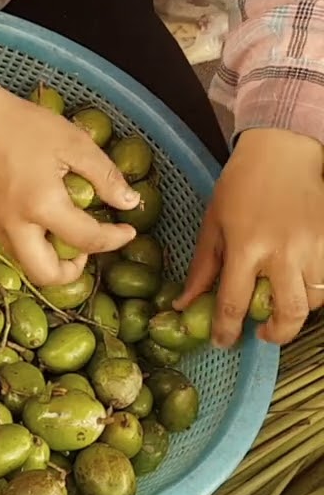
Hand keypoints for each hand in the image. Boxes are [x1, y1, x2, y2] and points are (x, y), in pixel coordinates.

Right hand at [0, 70, 139, 285]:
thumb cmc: (23, 124)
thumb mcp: (73, 142)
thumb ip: (105, 175)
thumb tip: (130, 203)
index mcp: (42, 206)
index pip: (87, 239)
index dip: (114, 240)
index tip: (127, 231)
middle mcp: (13, 225)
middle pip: (44, 274)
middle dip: (70, 272)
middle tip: (83, 252)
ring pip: (21, 257)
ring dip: (45, 253)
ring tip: (57, 226)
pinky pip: (2, 235)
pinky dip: (22, 231)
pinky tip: (25, 205)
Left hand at [175, 128, 323, 347]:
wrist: (283, 153)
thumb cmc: (241, 187)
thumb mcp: (212, 225)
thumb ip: (202, 269)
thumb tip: (182, 304)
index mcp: (246, 247)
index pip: (234, 303)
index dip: (226, 330)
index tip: (222, 341)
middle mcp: (284, 251)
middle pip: (287, 313)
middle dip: (274, 334)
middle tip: (260, 333)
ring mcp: (315, 246)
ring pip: (314, 301)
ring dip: (296, 312)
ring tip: (279, 307)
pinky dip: (316, 292)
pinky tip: (299, 287)